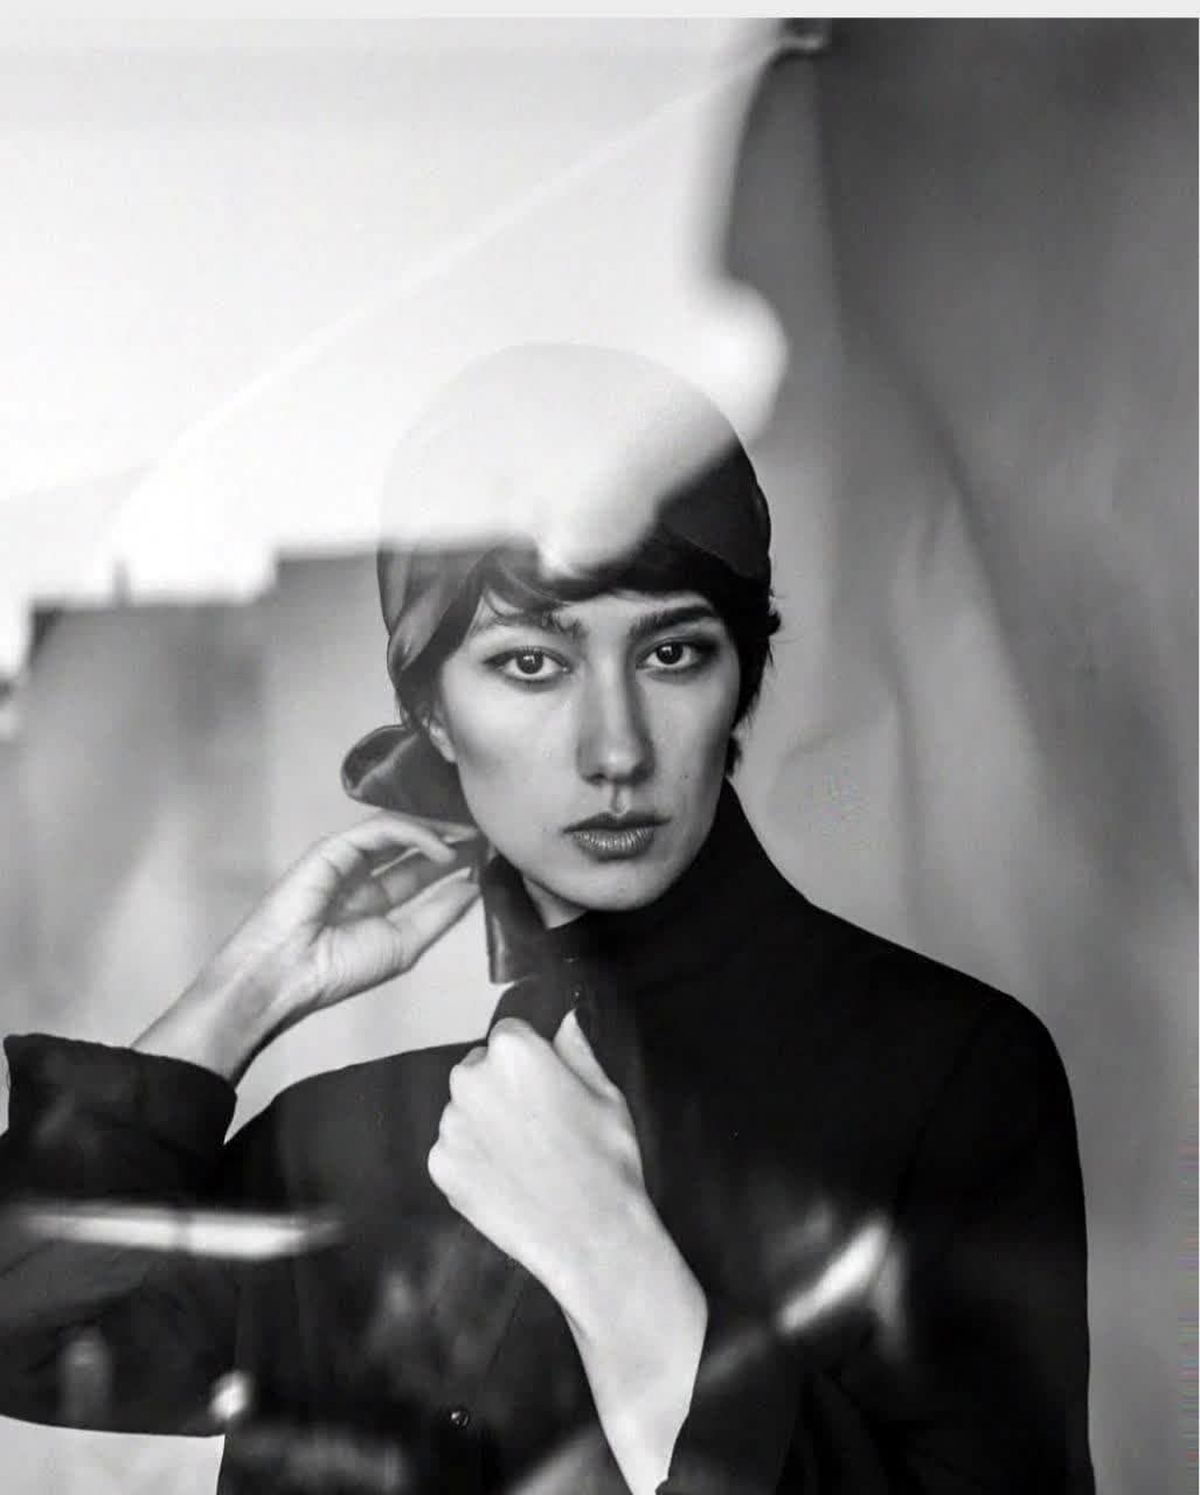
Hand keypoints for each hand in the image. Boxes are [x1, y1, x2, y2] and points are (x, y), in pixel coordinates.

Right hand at [219, 813, 481, 1019]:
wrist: (287, 975)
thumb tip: (473, 887)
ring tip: (474, 833)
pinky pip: (381, 830)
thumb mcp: (404, 945)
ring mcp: (349, 858)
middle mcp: (364, 875)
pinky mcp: (336, 847)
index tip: (492, 852)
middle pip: (414, 845)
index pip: (422, 871)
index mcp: (376, 902)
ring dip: (439, 829)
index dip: (456, 860)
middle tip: (489, 831)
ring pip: (400, 830)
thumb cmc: (339, 969)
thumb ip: (437, 914)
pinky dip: (415, 834)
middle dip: (452, 837)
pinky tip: (442, 848)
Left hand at [428, 1012, 706, 1494]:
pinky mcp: (439, 1166)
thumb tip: (563, 1020)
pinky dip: (473, 1158)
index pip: (510, 1032)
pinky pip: (454, 1148)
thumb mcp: (606, 1093)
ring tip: (525, 1155)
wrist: (591, 1238)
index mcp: (513, 1051)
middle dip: (502, 1086)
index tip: (546, 1082)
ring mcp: (450, 1125)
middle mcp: (470, 1079)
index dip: (530, 1057)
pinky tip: (508, 1177)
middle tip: (538, 1122)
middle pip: (480, 1068)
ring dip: (484, 1121)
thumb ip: (575, 1048)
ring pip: (464, 1109)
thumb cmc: (606, 1161)